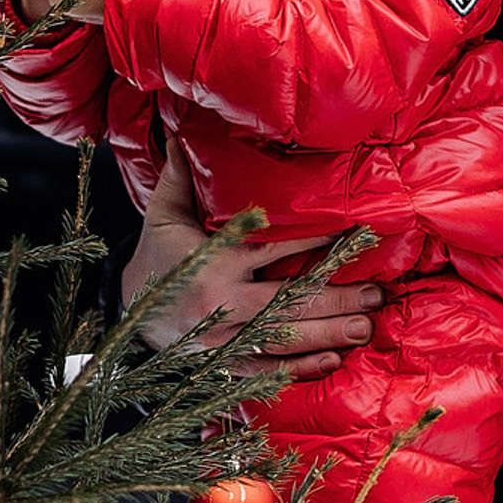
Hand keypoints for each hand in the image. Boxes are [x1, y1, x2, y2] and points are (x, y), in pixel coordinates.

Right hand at [121, 154, 381, 381]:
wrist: (126, 311)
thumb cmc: (156, 256)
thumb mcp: (162, 214)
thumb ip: (179, 175)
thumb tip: (183, 130)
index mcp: (212, 261)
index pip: (273, 249)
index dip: (316, 242)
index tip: (353, 236)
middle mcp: (220, 301)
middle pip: (287, 301)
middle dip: (335, 300)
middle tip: (375, 295)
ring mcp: (220, 339)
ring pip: (282, 339)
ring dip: (327, 335)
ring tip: (365, 327)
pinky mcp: (219, 364)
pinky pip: (264, 371)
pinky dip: (298, 369)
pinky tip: (331, 361)